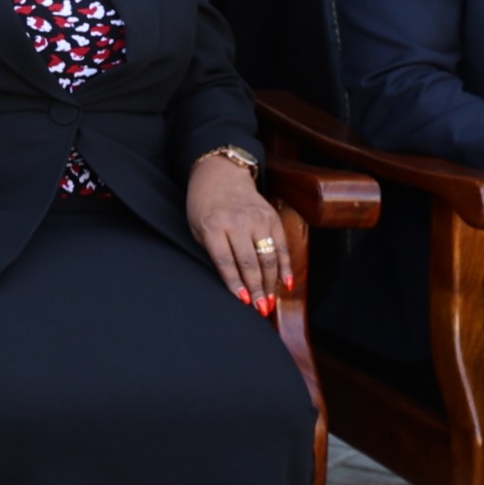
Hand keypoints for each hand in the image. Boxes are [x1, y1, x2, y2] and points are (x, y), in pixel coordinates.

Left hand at [187, 153, 285, 314]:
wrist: (221, 174)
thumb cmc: (204, 206)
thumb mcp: (197, 229)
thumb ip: (213, 252)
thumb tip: (233, 283)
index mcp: (213, 226)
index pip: (226, 261)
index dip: (236, 284)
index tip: (243, 301)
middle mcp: (237, 222)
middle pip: (250, 262)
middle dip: (257, 289)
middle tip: (261, 309)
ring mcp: (258, 219)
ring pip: (269, 257)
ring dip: (271, 283)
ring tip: (270, 303)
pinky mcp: (272, 218)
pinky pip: (282, 247)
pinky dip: (285, 267)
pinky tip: (286, 285)